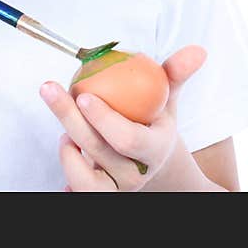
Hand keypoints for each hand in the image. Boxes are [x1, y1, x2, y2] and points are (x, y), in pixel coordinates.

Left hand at [40, 45, 206, 190]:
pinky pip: (78, 192)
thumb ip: (176, 74)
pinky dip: (68, 175)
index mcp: (154, 149)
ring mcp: (117, 189)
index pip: (128, 138)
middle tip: (50, 90)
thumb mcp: (167, 99)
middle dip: (70, 118)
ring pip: (84, 179)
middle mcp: (136, 174)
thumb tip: (197, 50)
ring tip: (64, 130)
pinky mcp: (100, 196)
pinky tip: (66, 151)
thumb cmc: (155, 124)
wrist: (157, 166)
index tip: (84, 95)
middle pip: (99, 149)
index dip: (104, 119)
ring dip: (67, 152)